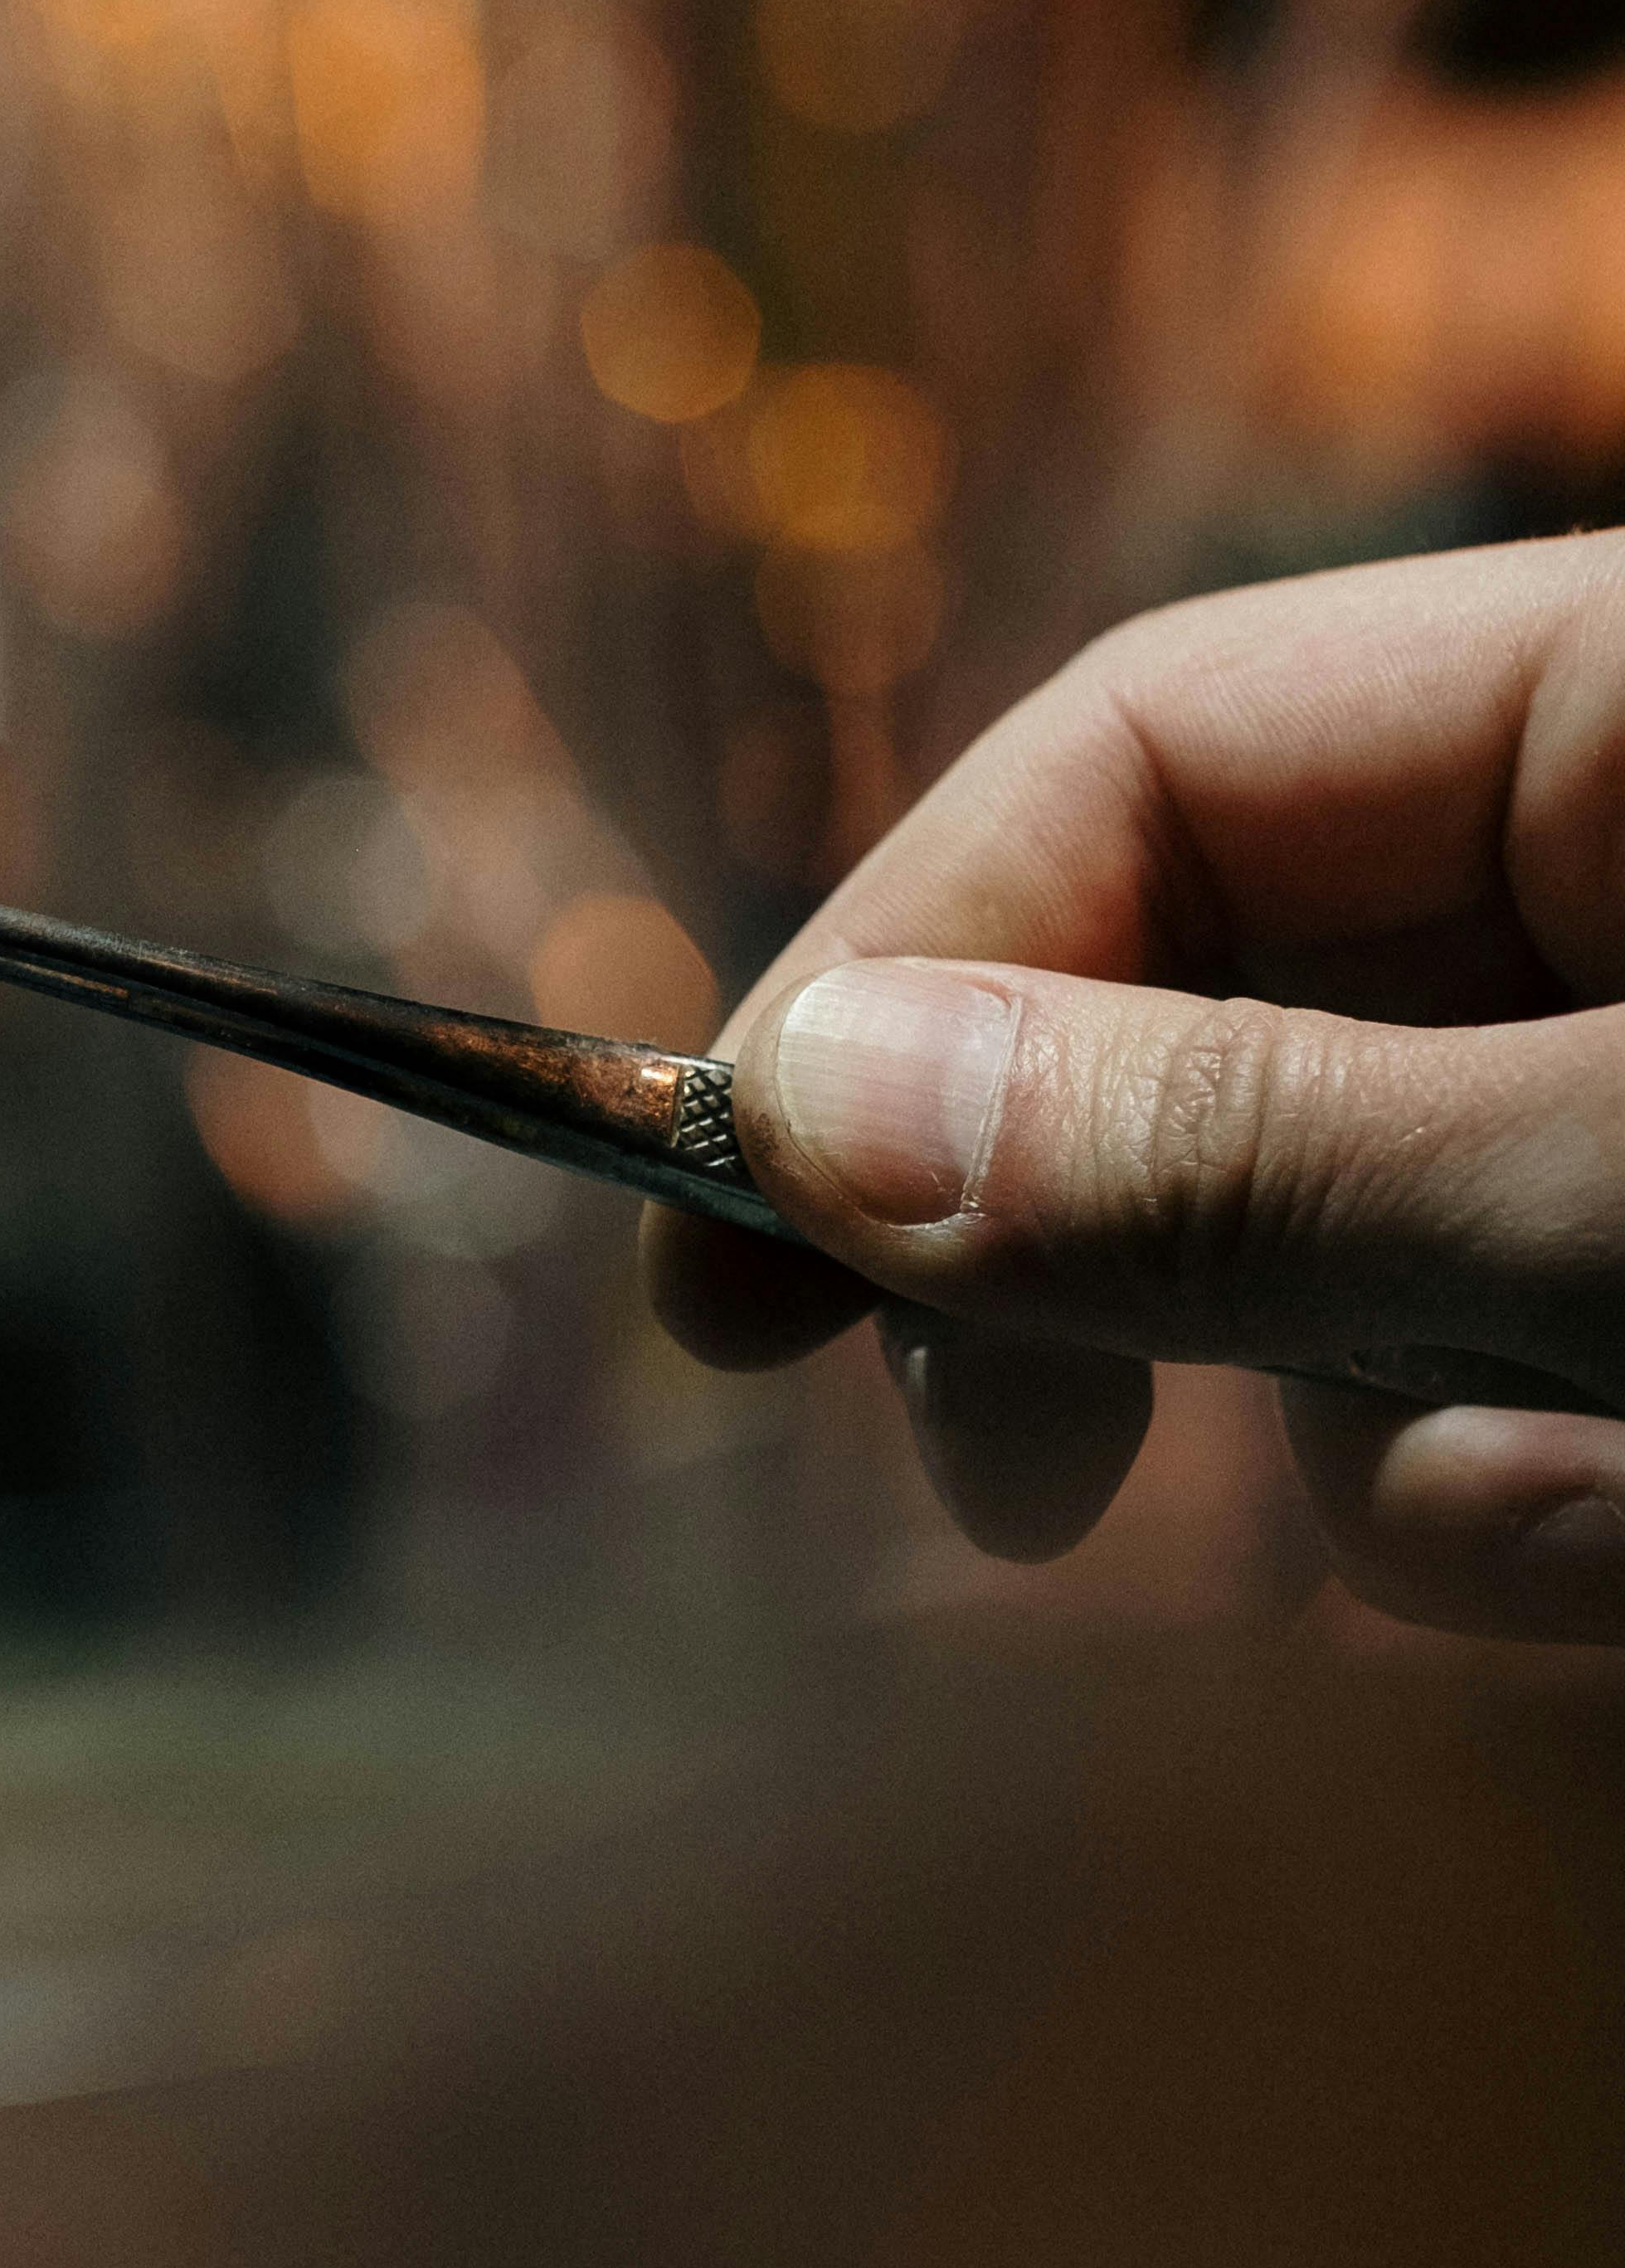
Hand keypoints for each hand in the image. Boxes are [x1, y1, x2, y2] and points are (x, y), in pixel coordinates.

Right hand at [646, 537, 1624, 1639]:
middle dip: (1116, 1266)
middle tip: (1004, 1486)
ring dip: (1388, 1445)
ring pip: (1361, 1247)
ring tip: (1580, 1523)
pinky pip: (1512, 1387)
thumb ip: (1257, 1154)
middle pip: (1217, 1007)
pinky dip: (1537, 1506)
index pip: (1155, 744)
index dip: (911, 972)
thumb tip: (814, 1100)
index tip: (728, 1236)